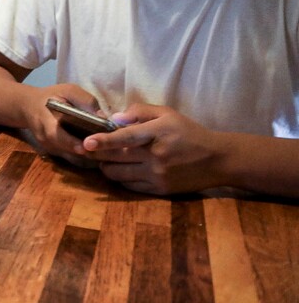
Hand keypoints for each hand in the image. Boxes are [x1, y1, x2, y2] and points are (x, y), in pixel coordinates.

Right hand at [22, 84, 101, 166]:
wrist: (29, 107)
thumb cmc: (51, 96)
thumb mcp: (67, 90)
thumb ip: (84, 100)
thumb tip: (102, 116)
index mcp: (45, 121)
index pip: (56, 135)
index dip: (70, 142)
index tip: (85, 147)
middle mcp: (45, 139)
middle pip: (66, 150)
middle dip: (86, 152)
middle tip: (104, 151)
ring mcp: (50, 148)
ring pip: (71, 158)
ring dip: (88, 157)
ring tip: (106, 153)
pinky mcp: (55, 153)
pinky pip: (72, 158)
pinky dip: (86, 157)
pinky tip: (100, 152)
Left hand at [81, 103, 227, 194]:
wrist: (217, 160)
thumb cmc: (188, 132)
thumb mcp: (167, 114)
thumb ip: (139, 112)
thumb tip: (114, 119)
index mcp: (157, 133)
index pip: (126, 137)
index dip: (104, 140)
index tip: (86, 142)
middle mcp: (156, 156)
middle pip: (116, 157)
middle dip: (97, 154)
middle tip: (85, 150)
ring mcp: (157, 175)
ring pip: (119, 175)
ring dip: (106, 167)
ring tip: (104, 159)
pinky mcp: (160, 190)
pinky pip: (130, 186)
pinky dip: (120, 178)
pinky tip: (120, 170)